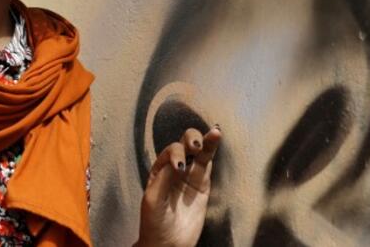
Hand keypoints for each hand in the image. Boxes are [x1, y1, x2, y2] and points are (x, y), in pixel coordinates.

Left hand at [134, 125, 221, 246]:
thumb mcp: (153, 198)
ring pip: (199, 151)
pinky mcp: (203, 184)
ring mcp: (191, 175)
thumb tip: (180, 159)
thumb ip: (165, 177)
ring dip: (204, 140)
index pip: (170, 151)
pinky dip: (213, 149)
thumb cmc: (154, 222)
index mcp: (159, 169)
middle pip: (184, 144)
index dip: (176, 154)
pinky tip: (216, 136)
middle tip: (194, 146)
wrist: (167, 244)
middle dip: (190, 141)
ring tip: (214, 133)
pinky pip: (209, 163)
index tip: (178, 168)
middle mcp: (175, 167)